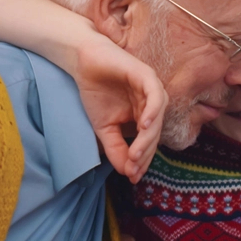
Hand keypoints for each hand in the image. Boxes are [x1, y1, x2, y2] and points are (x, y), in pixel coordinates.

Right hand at [72, 36, 167, 182]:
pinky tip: (143, 125)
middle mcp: (153, 103)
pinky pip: (155, 96)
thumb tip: (126, 172)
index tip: (132, 177)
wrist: (83, 63)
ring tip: (135, 154)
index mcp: (146, 115)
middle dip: (144, 154)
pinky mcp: (146, 75)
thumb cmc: (96, 92)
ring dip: (148, 138)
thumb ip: (116, 148)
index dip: (142, 160)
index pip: (150, 142)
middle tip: (131, 169)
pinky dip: (153, 111)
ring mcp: (152, 89)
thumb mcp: (104, 127)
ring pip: (158, 118)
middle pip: (155, 133)